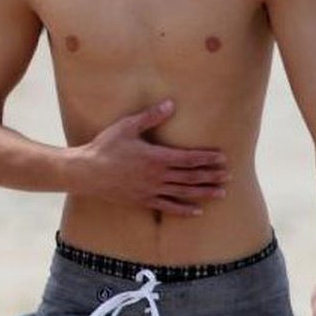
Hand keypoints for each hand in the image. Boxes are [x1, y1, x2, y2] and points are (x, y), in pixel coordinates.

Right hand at [74, 100, 228, 214]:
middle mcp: (157, 176)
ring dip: (204, 192)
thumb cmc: (105, 147)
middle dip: (211, 175)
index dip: (207, 158)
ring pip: (184, 193)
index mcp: (156, 157)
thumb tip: (170, 104)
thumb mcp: (126, 127)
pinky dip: (184, 210)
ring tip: (222, 193)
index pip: (189, 158)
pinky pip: (168, 207)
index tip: (223, 158)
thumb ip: (150, 117)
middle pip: (191, 177)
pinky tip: (198, 211)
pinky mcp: (143, 201)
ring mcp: (151, 190)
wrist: (86, 173)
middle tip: (229, 175)